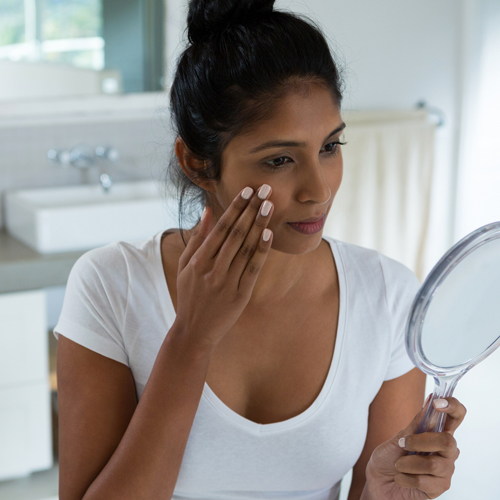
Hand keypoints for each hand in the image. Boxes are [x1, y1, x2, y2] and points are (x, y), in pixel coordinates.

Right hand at [173, 184, 274, 351]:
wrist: (194, 331)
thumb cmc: (189, 295)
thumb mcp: (186, 266)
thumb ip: (197, 238)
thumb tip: (208, 211)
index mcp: (198, 260)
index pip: (220, 228)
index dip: (235, 208)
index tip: (247, 191)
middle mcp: (212, 269)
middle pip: (235, 234)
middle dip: (251, 209)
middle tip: (265, 189)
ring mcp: (227, 282)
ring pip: (246, 248)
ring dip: (259, 225)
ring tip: (269, 205)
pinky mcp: (240, 295)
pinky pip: (253, 269)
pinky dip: (261, 251)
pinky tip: (268, 234)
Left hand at [365, 395, 466, 498]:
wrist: (378, 482)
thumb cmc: (388, 458)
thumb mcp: (398, 438)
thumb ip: (416, 425)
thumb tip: (430, 400)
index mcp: (437, 434)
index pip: (456, 416)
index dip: (452, 406)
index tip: (437, 403)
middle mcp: (446, 451)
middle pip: (448, 441)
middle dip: (420, 442)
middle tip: (403, 444)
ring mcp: (445, 471)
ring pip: (434, 464)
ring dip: (408, 464)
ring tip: (398, 465)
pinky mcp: (439, 488)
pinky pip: (425, 481)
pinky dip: (405, 478)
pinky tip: (400, 478)